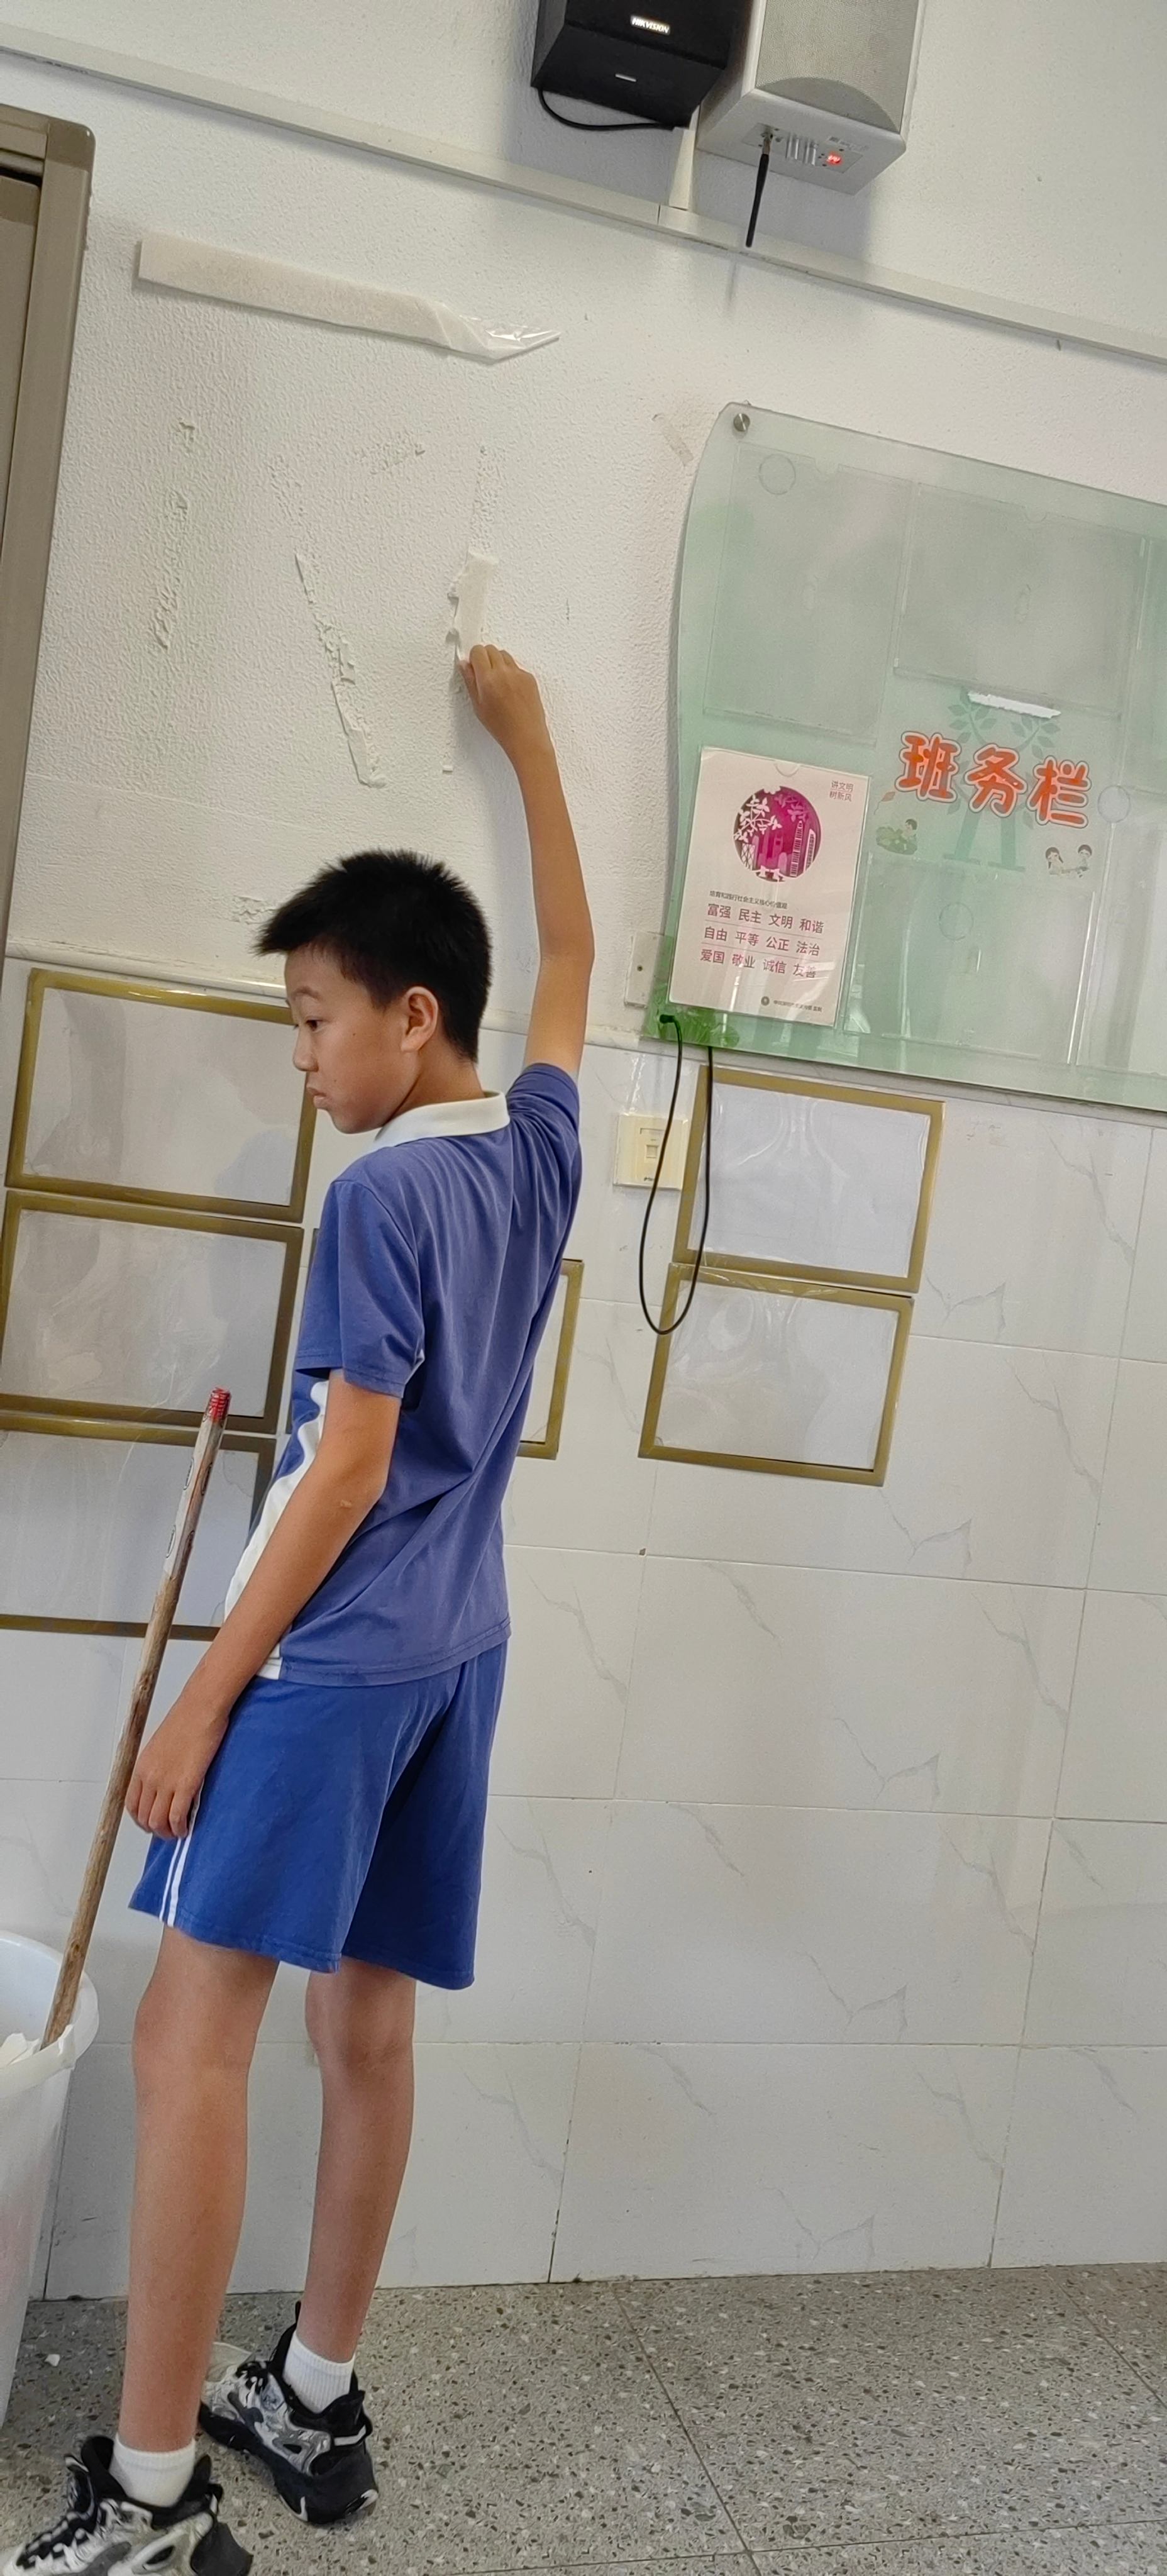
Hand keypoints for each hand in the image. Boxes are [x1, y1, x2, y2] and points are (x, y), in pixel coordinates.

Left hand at [126, 1682, 229, 1838]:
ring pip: (159, 1822)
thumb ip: (157, 1765)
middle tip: (167, 1831)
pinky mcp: (186, 1784)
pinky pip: (177, 1817)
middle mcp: (149, 1777)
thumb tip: (163, 1781)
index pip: (132, 1804)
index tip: (151, 1822)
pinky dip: (181, 1827)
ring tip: (178, 1833)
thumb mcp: (160, 1744)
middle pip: (145, 1817)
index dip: (141, 1819)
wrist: (201, 1707)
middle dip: (155, 1829)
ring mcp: (166, 1782)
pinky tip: (187, 1828)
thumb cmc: (186, 1719)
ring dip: (168, 1832)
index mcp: (141, 1767)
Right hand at [461, 646, 552, 770]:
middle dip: (485, 657)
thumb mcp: (478, 706)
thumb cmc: (503, 727)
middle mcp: (504, 672)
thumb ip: (470, 681)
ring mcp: (519, 674)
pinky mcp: (529, 677)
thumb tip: (465, 665)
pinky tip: (509, 689)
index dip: (473, 658)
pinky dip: (510, 672)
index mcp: (488, 679)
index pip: (478, 651)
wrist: (526, 737)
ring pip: (504, 655)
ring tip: (496, 683)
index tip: (472, 666)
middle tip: (483, 674)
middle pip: (491, 649)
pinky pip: (516, 666)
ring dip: (498, 662)